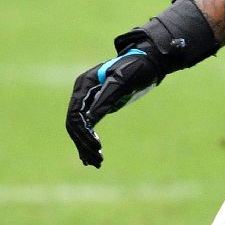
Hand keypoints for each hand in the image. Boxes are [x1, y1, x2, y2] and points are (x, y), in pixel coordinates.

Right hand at [65, 48, 161, 167]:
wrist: (149, 61)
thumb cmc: (137, 67)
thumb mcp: (123, 81)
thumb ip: (107, 98)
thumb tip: (91, 120)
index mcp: (84, 85)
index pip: (75, 114)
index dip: (83, 132)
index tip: (96, 146)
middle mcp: (82, 93)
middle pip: (74, 124)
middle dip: (83, 143)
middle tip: (97, 161)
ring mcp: (88, 99)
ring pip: (80, 128)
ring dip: (85, 146)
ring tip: (96, 163)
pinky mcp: (97, 105)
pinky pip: (88, 126)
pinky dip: (89, 141)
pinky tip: (92, 156)